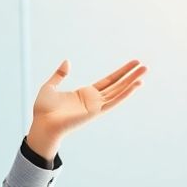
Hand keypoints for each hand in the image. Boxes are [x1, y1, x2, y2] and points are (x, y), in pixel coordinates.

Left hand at [26, 59, 146, 158]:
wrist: (42, 125)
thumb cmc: (43, 110)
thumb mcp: (50, 87)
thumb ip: (60, 74)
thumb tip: (67, 62)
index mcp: (85, 94)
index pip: (108, 81)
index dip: (120, 72)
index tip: (132, 64)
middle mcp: (94, 100)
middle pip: (117, 85)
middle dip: (131, 75)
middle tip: (144, 66)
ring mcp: (96, 106)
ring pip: (119, 91)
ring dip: (132, 82)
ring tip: (145, 72)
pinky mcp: (96, 112)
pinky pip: (114, 101)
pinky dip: (125, 94)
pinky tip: (136, 85)